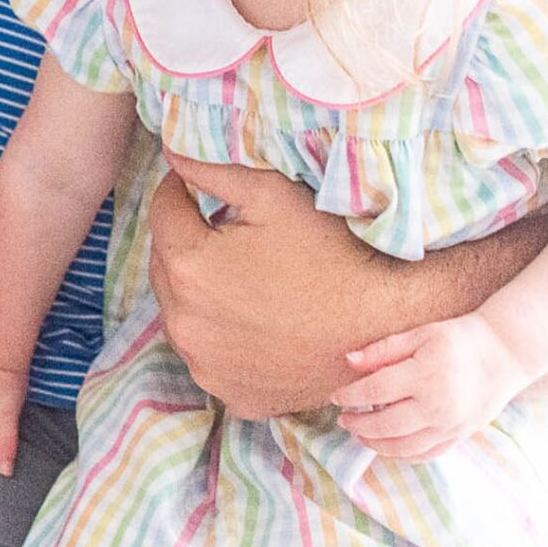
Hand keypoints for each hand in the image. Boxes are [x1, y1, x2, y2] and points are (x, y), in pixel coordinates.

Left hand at [146, 158, 397, 419]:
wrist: (385, 325)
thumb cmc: (331, 253)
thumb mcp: (272, 194)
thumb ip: (212, 170)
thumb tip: (172, 153)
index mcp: (187, 267)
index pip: (163, 212)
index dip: (180, 191)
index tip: (197, 185)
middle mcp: (184, 322)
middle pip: (165, 265)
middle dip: (186, 241)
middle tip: (222, 228)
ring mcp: (206, 365)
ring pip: (182, 313)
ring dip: (196, 290)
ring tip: (238, 274)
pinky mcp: (231, 393)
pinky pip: (208, 355)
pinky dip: (219, 335)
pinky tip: (250, 319)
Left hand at [330, 314, 531, 459]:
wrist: (505, 355)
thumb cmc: (458, 339)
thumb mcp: (420, 334)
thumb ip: (383, 350)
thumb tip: (348, 361)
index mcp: (426, 376)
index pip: (376, 391)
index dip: (351, 396)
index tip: (335, 396)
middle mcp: (438, 406)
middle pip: (386, 425)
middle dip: (359, 424)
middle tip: (343, 419)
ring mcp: (450, 426)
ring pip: (404, 447)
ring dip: (376, 444)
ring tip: (360, 433)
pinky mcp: (459, 436)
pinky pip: (426, 454)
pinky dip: (402, 455)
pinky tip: (387, 446)